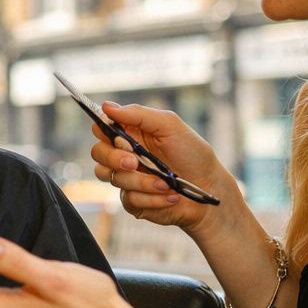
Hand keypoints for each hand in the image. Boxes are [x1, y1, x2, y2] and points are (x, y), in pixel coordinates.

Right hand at [90, 102, 232, 233]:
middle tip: (134, 162)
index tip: (118, 136)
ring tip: (166, 183)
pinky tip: (170, 196)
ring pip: (113, 178)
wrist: (209, 189)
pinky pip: (129, 199)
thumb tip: (107, 106)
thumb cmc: (193, 154)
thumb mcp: (170, 125)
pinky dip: (152, 198)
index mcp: (132, 134)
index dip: (103, 131)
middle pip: (98, 154)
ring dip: (142, 182)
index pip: (101, 128)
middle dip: (115, 159)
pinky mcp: (134, 200)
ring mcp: (128, 178)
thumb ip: (138, 114)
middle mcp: (125, 155)